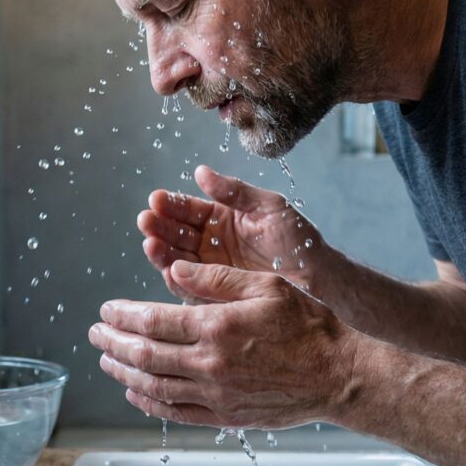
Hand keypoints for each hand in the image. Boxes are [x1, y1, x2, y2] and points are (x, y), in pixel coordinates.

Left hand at [88, 259, 357, 428]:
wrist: (338, 374)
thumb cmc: (308, 325)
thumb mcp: (265, 286)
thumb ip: (214, 280)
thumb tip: (172, 272)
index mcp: (216, 326)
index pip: (151, 321)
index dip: (122, 315)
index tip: (106, 310)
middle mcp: (209, 364)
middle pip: (144, 355)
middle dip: (112, 343)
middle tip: (95, 334)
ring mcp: (215, 395)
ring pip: (153, 386)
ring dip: (123, 373)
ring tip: (106, 362)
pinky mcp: (225, 416)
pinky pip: (175, 412)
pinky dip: (149, 403)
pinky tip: (136, 393)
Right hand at [138, 164, 323, 300]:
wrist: (319, 280)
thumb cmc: (299, 241)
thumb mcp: (269, 207)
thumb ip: (235, 192)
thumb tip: (201, 172)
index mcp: (222, 218)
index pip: (189, 209)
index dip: (172, 204)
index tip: (156, 199)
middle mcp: (211, 244)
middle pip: (177, 233)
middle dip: (160, 226)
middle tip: (146, 221)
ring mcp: (211, 270)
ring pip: (177, 259)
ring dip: (161, 251)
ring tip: (151, 244)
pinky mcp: (215, 294)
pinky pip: (190, 286)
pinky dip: (177, 279)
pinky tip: (168, 270)